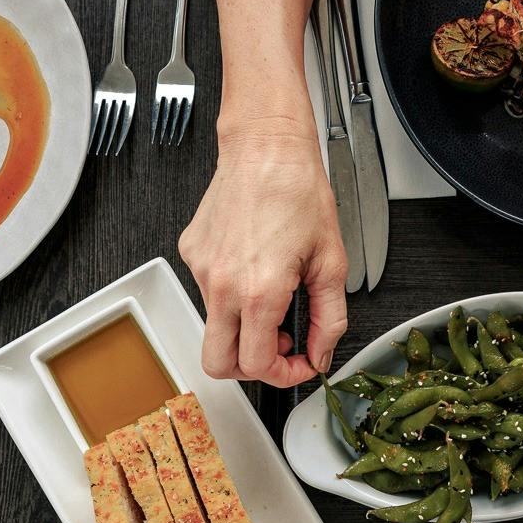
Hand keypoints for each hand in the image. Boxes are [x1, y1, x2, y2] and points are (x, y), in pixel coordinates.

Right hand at [179, 115, 348, 386]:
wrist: (265, 147)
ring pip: (213, 327)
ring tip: (270, 299)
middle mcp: (222, 285)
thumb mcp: (331, 262)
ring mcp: (201, 270)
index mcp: (258, 292)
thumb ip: (329, 319)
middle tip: (276, 347)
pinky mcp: (191, 254)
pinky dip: (230, 294)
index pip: (257, 365)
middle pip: (218, 363)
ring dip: (242, 327)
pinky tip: (252, 267)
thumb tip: (321, 353)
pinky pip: (207, 292)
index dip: (283, 375)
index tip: (299, 363)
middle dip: (250, 368)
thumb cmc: (297, 190)